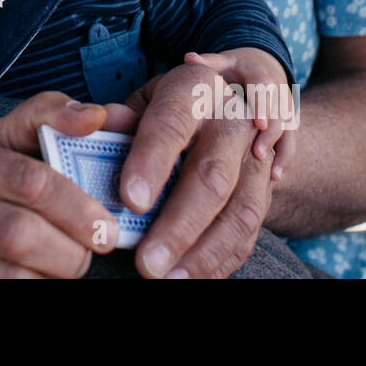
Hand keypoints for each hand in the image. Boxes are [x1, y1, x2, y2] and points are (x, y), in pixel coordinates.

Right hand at [0, 91, 135, 276]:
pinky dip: (35, 288)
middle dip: (72, 249)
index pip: (27, 180)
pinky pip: (1, 295)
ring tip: (67, 264)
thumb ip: (48, 118)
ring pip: (13, 277)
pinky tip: (40, 276)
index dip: (78, 206)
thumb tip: (101, 116)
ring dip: (56, 275)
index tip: (107, 224)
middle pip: (19, 235)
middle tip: (92, 250)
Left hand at [116, 62, 275, 278]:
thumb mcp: (139, 102)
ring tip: (168, 278)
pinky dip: (223, 259)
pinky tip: (193, 277)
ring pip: (240, 209)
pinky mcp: (267, 187)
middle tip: (147, 262)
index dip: (151, 163)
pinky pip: (252, 229)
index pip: (171, 124)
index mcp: (194, 86)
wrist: (220, 109)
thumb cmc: (163, 111)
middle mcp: (232, 117)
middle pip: (212, 176)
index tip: (130, 202)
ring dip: (204, 252)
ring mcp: (256, 154)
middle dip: (179, 225)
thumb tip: (98, 127)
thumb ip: (119, 119)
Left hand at [185, 48, 298, 181]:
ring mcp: (286, 109)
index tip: (258, 124)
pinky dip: (285, 159)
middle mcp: (279, 92)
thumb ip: (208, 62)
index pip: (265, 87)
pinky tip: (274, 178)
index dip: (263, 105)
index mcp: (261, 74)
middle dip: (271, 134)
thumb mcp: (224, 61)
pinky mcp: (289, 124)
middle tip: (258, 153)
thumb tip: (189, 58)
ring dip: (282, 152)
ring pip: (290, 130)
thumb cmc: (236, 68)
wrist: (263, 67)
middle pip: (280, 113)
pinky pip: (291, 142)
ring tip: (272, 174)